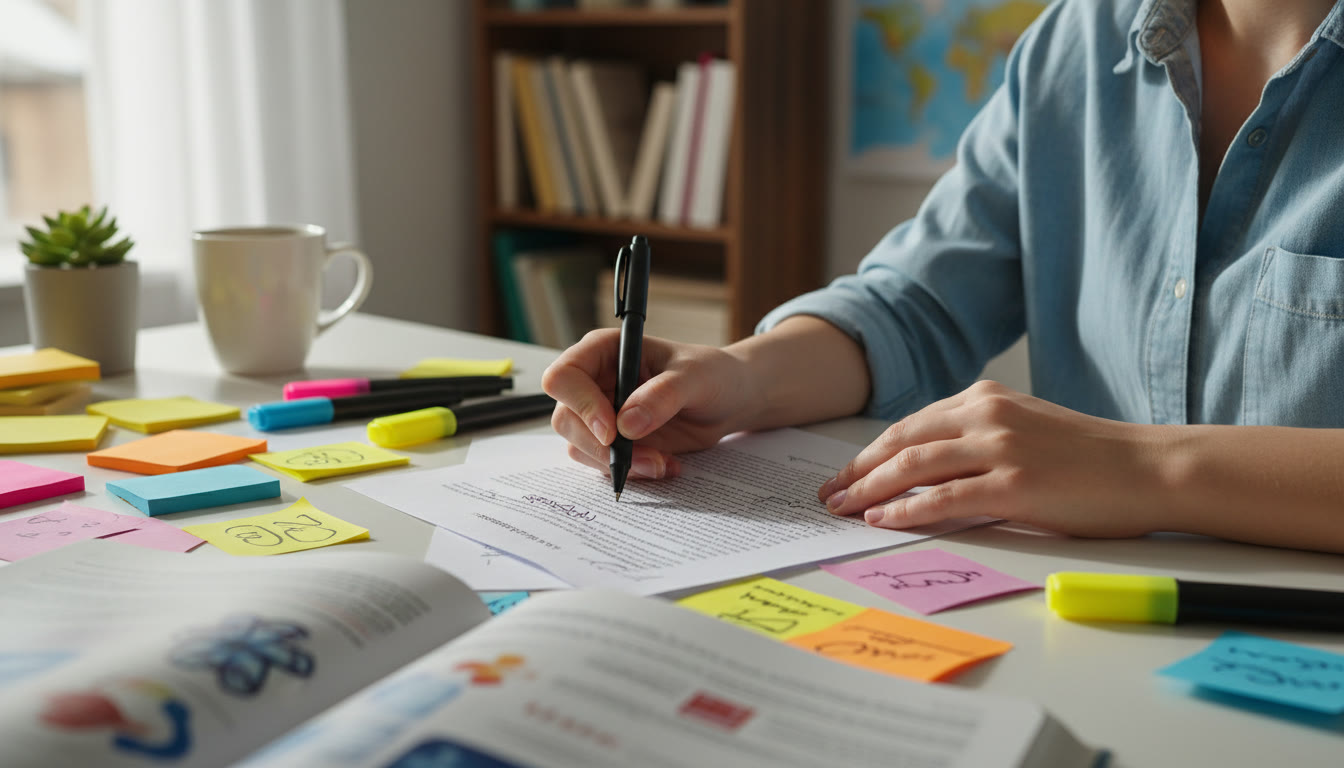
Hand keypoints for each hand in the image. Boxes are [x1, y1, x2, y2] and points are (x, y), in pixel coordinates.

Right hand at [542, 329, 756, 479]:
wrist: (726, 401)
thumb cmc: (710, 374)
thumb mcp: (695, 377)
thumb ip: (663, 395)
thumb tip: (626, 425)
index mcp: (604, 351)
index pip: (564, 376)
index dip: (581, 404)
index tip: (612, 430)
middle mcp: (594, 382)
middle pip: (566, 419)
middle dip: (601, 446)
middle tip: (647, 458)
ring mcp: (600, 415)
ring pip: (580, 447)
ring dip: (618, 464)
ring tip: (663, 463)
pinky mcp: (612, 442)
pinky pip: (603, 464)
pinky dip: (631, 472)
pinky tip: (665, 465)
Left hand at [818, 380, 1168, 537]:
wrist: (1150, 468)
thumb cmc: (1091, 457)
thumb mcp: (1026, 429)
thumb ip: (979, 438)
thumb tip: (929, 469)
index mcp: (985, 398)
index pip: (911, 424)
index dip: (872, 451)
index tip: (846, 473)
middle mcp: (986, 415)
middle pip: (901, 441)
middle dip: (858, 469)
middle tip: (828, 493)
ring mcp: (1000, 448)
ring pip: (914, 466)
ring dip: (869, 489)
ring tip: (842, 509)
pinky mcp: (1015, 485)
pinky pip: (944, 498)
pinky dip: (906, 509)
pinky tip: (882, 519)